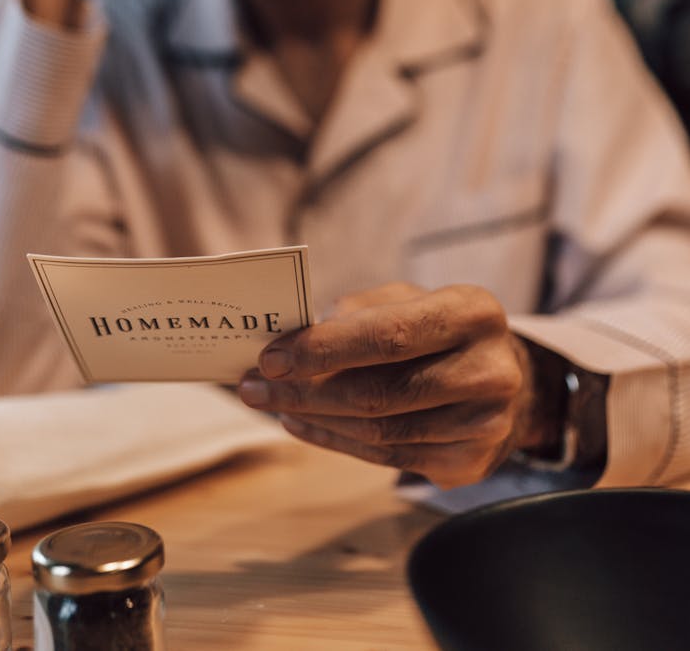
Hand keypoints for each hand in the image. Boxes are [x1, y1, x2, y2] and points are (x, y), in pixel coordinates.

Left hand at [239, 283, 540, 488]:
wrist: (509, 380)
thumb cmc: (442, 331)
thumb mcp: (411, 299)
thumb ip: (358, 312)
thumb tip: (294, 338)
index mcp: (473, 313)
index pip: (388, 336)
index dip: (323, 349)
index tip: (270, 356)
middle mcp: (488, 371)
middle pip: (377, 392)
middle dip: (304, 390)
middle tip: (254, 387)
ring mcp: (483, 425)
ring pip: (377, 432)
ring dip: (313, 418)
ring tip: (273, 403)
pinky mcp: (469, 465)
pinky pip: (386, 459)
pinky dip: (336, 441)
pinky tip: (305, 423)